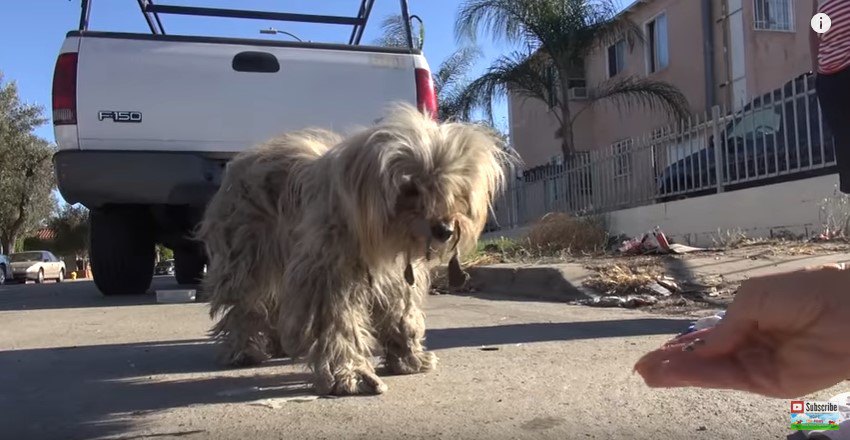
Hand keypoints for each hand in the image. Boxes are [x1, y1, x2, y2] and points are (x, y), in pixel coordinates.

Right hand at [634, 264, 849, 397]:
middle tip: (641, 368)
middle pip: (704, 357)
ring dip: (678, 371)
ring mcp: (758, 365)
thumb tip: (700, 345)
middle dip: (672, 361)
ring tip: (647, 373)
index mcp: (749, 317)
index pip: (709, 336)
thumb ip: (725, 324)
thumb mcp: (753, 297)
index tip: (653, 353)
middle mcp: (750, 343)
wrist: (849, 310)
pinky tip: (673, 372)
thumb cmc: (806, 291)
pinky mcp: (768, 384)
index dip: (681, 344)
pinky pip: (726, 379)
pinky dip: (698, 376)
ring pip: (710, 370)